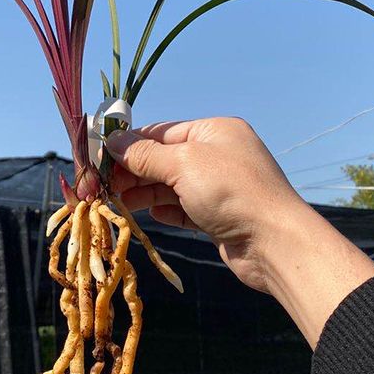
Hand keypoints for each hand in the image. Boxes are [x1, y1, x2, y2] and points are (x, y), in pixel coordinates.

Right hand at [107, 117, 373, 346]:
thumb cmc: (230, 191)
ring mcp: (220, 186)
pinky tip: (149, 215)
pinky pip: (184, 207)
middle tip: (102, 186)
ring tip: (117, 201)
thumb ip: (144, 154)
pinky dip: (165, 210)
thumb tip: (113, 141)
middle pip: (164, 159)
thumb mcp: (183, 164)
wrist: (275, 243)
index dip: (129, 144)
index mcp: (214, 131)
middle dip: (133, 171)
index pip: (161, 132)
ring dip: (144, 193)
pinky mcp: (220, 216)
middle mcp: (218, 155)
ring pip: (171, 185)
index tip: (99, 158)